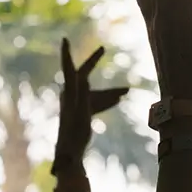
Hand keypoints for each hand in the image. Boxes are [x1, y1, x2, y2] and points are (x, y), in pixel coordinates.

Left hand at [52, 39, 128, 182]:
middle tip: (102, 49)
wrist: (70, 152)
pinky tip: (119, 101)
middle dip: (94, 63)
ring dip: (110, 92)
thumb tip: (83, 77)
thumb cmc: (75, 133)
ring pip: (96, 92)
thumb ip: (82, 93)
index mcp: (70, 92)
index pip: (70, 68)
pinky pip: (96, 103)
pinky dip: (107, 102)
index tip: (64, 39)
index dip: (67, 53)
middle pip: (85, 76)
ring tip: (127, 92)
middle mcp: (71, 95)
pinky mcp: (82, 113)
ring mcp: (77, 104)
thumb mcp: (81, 111)